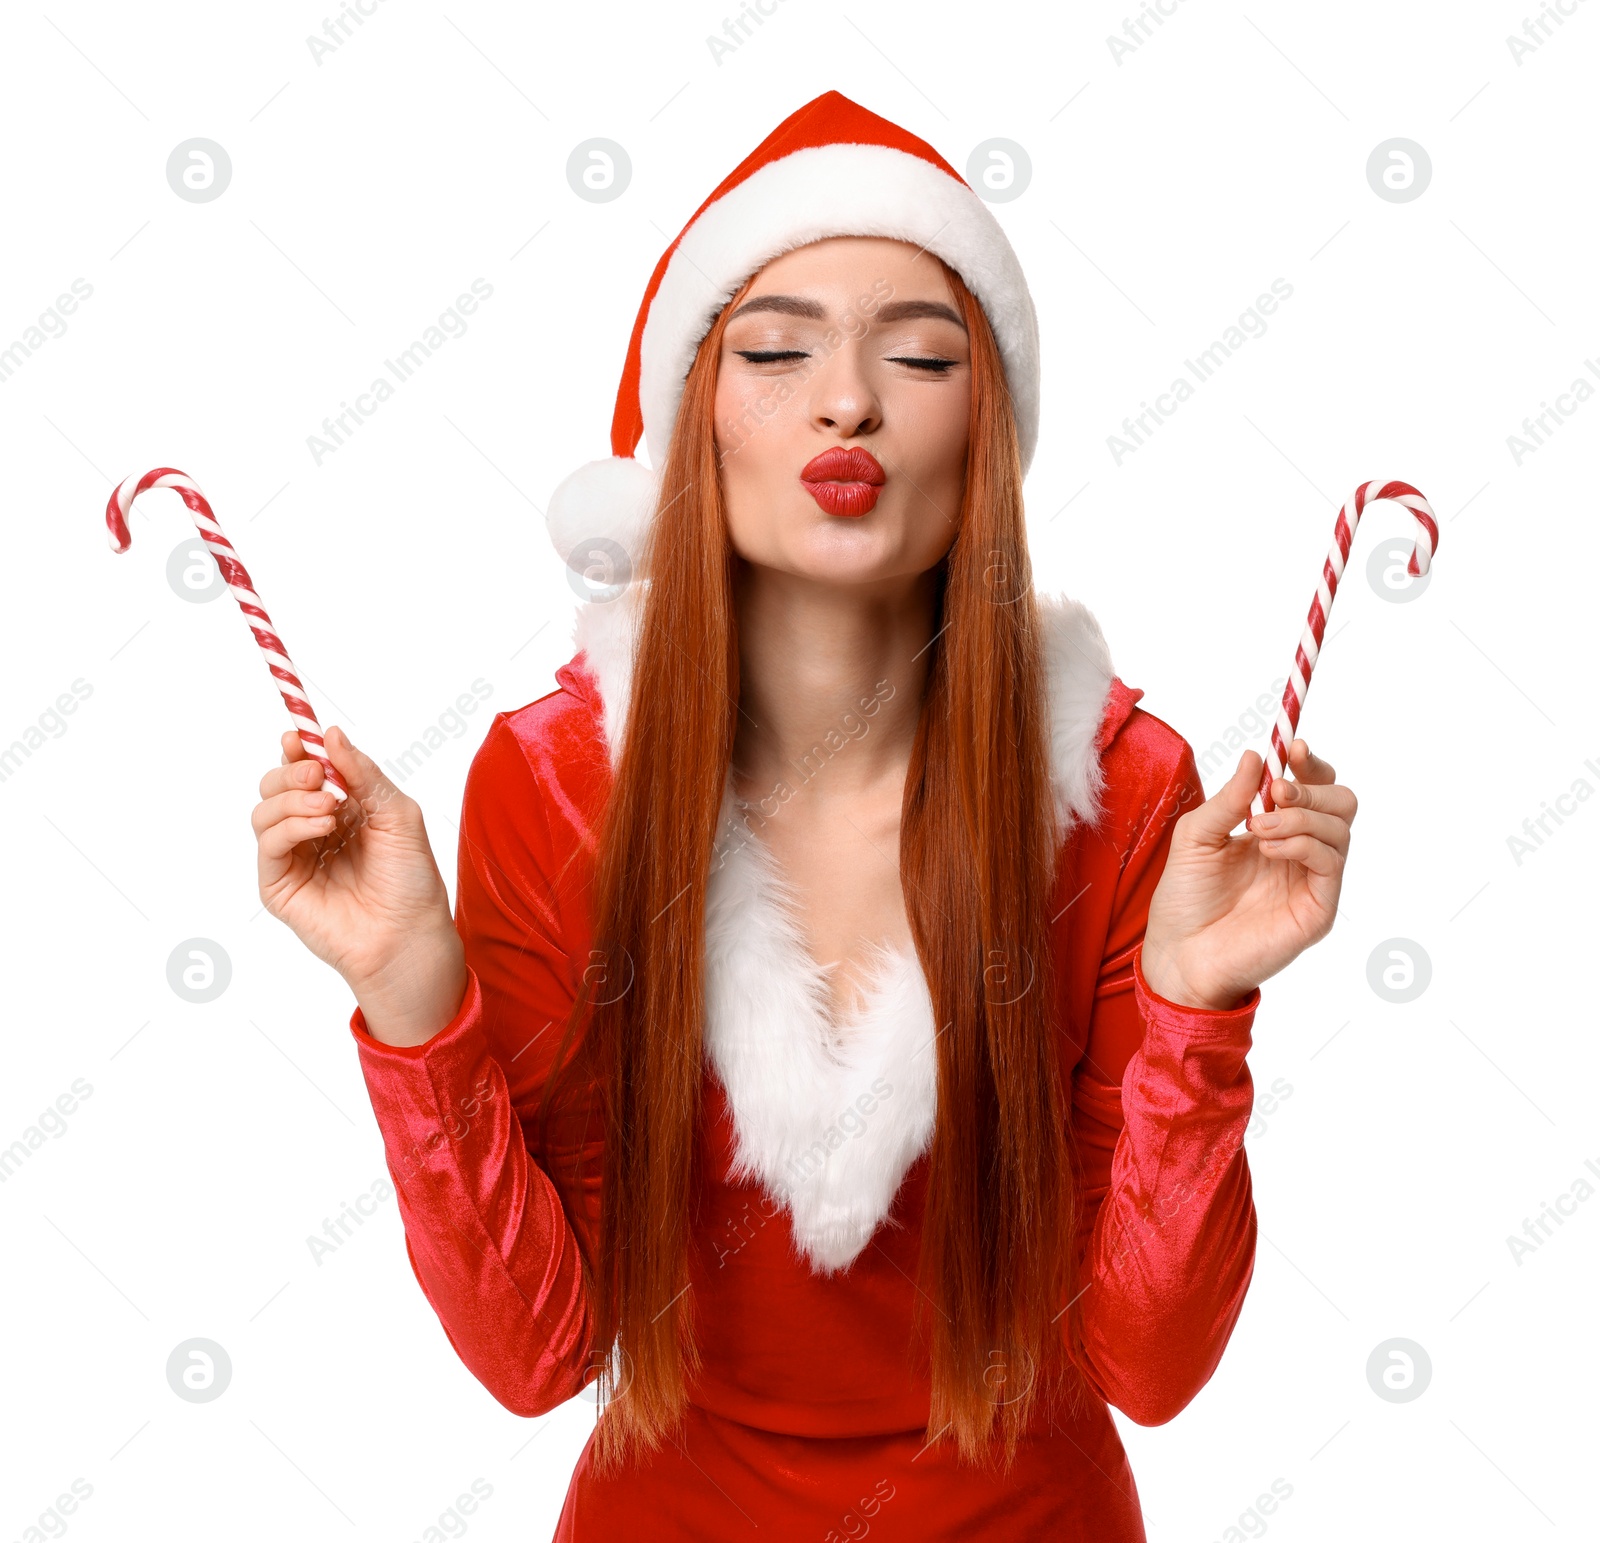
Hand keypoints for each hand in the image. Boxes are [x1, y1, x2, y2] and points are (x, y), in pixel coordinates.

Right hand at [252, 725, 465, 1041]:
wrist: (409, 935)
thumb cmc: (410, 880)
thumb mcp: (397, 813)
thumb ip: (363, 774)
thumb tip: (331, 734)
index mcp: (341, 810)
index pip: (306, 771)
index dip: (298, 749)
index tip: (299, 734)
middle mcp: (312, 831)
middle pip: (276, 786)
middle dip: (291, 772)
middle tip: (316, 774)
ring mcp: (294, 858)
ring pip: (264, 811)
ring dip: (293, 800)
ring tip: (328, 810)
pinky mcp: (279, 885)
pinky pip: (268, 844)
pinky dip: (289, 826)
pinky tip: (320, 827)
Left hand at [1140, 740, 1356, 1010]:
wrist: (1179, 952)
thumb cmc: (1185, 897)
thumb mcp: (1196, 835)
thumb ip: (1229, 798)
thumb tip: (1256, 756)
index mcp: (1276, 829)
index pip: (1313, 787)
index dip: (1309, 763)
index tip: (1291, 745)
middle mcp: (1301, 851)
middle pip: (1341, 801)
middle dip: (1312, 786)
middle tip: (1276, 792)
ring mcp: (1313, 880)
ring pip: (1340, 827)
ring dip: (1300, 816)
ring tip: (1257, 828)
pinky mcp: (1318, 908)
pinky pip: (1331, 862)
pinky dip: (1302, 843)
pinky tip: (1268, 849)